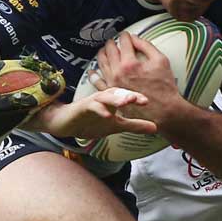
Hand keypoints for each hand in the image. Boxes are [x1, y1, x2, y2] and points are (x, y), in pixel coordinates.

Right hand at [31, 87, 157, 138]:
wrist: (66, 123)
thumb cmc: (92, 122)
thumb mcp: (116, 126)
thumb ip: (135, 126)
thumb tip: (156, 127)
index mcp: (114, 101)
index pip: (127, 97)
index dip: (138, 98)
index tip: (148, 102)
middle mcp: (104, 98)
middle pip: (118, 93)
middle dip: (129, 95)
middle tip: (142, 99)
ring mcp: (92, 102)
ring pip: (104, 97)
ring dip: (116, 99)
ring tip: (127, 102)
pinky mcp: (81, 108)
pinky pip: (91, 107)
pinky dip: (99, 110)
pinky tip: (106, 115)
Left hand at [93, 32, 187, 126]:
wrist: (163, 110)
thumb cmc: (164, 87)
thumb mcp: (161, 61)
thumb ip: (147, 46)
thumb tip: (135, 39)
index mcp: (130, 63)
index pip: (123, 42)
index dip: (125, 36)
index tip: (126, 35)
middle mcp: (118, 72)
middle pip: (109, 50)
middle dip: (112, 42)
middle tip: (114, 41)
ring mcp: (113, 83)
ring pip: (101, 62)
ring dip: (102, 53)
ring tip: (105, 50)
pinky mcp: (112, 93)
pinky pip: (97, 82)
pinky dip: (94, 74)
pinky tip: (93, 70)